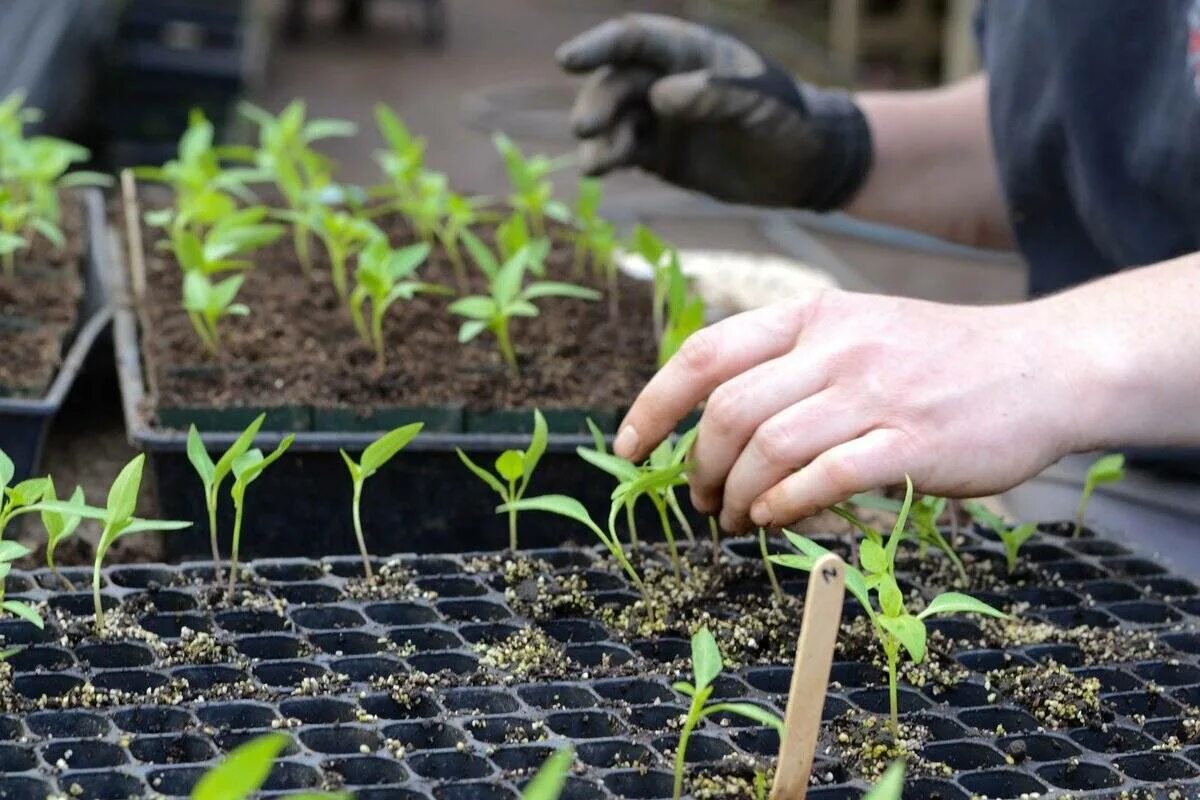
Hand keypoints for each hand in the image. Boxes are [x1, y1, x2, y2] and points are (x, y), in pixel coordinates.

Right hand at [556, 14, 870, 209]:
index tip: (567, 59)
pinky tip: (596, 170)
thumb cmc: (788, 121)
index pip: (637, 39)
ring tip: (595, 162)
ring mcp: (659, 118)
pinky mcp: (658, 155)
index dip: (600, 45)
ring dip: (598, 137)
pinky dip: (607, 159)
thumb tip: (659, 95)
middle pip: (617, 81)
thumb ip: (713, 94)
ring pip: (613, 119)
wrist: (804, 166)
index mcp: (691, 52)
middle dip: (598, 102)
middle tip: (586, 128)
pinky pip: (623, 151)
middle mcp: (667, 79)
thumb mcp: (761, 104)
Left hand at [612, 290, 1097, 531]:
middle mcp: (838, 347)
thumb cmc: (936, 360)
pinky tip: (773, 519)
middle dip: (697, 464)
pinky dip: (784, 504)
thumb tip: (710, 420)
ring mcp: (876, 393)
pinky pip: (824, 478)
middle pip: (730, 411)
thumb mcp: (857, 331)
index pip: (707, 353)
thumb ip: (789, 362)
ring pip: (769, 448)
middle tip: (699, 499)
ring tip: (734, 519)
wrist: (1041, 367)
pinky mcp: (913, 443)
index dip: (655, 403)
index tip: (628, 446)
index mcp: (813, 315)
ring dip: (735, 495)